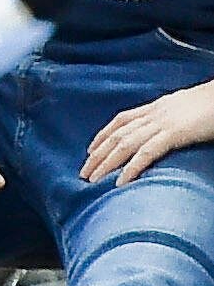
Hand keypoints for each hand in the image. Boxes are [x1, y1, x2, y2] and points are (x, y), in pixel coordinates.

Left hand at [83, 80, 213, 185]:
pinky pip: (147, 152)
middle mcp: (154, 113)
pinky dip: (131, 167)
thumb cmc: (211, 104)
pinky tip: (120, 182)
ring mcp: (162, 123)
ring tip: (93, 180)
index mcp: (157, 107)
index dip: (103, 135)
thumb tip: (165, 130)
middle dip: (97, 155)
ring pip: (124, 144)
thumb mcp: (185, 109)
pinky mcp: (174, 133)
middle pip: (117, 135)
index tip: (90, 150)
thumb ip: (171, 118)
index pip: (121, 121)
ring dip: (106, 163)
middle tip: (84, 173)